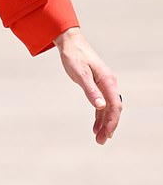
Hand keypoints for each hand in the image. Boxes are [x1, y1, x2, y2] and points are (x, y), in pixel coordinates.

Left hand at [53, 27, 121, 144]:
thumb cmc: (75, 57)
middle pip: (113, 109)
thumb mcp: (80, 74)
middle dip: (109, 126)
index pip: (114, 106)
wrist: (71, 43)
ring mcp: (104, 85)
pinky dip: (99, 116)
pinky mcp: (98, 85)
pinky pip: (102, 104)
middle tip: (101, 141)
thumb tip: (100, 106)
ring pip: (108, 108)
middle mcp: (109, 83)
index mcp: (107, 81)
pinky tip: (95, 126)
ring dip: (104, 123)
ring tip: (98, 138)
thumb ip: (90, 91)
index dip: (111, 122)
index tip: (106, 135)